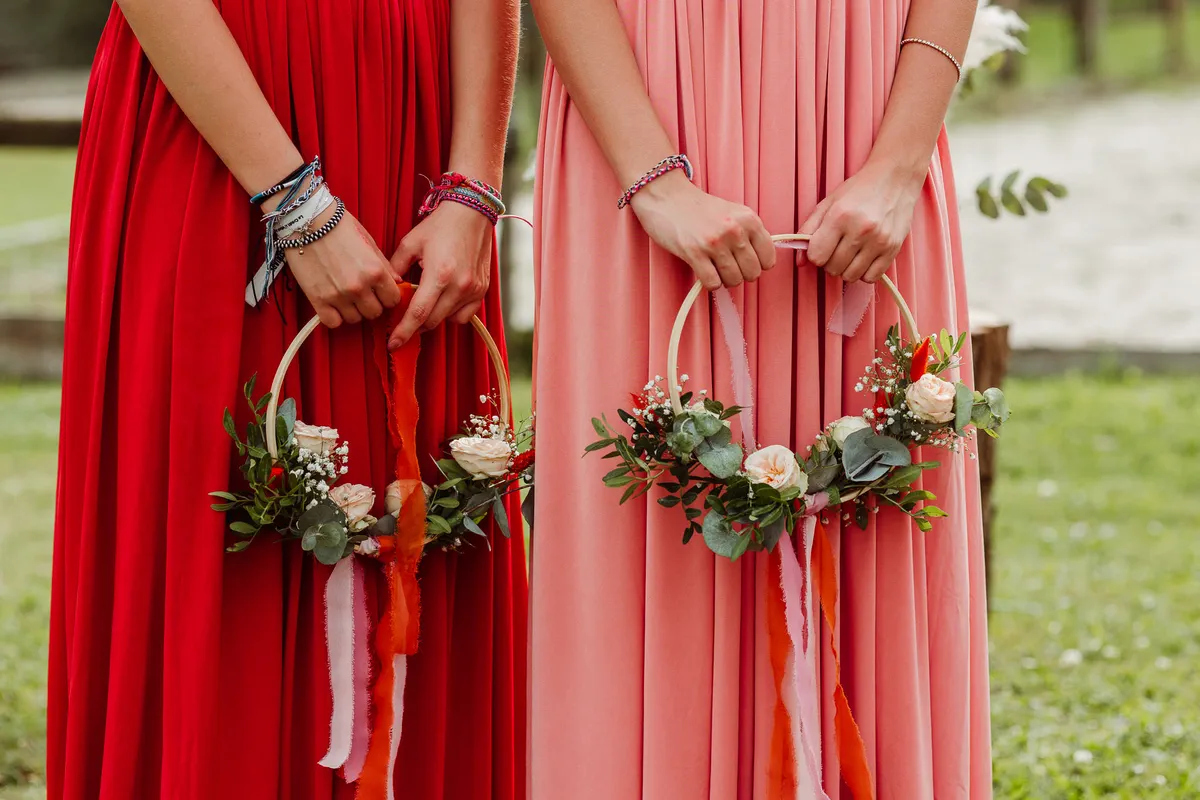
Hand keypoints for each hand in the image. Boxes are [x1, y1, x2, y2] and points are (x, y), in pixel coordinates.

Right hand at [283, 208, 401, 326]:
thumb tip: (397, 282)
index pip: (393, 300)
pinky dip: (334, 317)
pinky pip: (333, 322)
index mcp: (375, 271)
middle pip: (374, 313)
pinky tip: (332, 305)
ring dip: (353, 311)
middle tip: (363, 294)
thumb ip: (384, 266)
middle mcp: (359, 286)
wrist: (307, 220)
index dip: (388, 297)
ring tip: (346, 297)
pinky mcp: (318, 299)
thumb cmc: (338, 226)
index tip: (381, 293)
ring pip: (355, 320)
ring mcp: (338, 295)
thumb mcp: (368, 241)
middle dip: (371, 305)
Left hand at [387, 201, 492, 349]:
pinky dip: (452, 314)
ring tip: (424, 304)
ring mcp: (473, 289)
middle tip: (403, 318)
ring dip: (433, 318)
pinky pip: (465, 315)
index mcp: (439, 274)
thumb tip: (388, 288)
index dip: (403, 332)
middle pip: (432, 321)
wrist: (472, 212)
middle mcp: (459, 286)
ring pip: (448, 320)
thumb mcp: (410, 243)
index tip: (393, 344)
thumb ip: (395, 267)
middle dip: (415, 325)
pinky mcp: (482, 289)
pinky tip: (443, 301)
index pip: (418, 314)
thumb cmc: (440, 225)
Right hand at [629, 170, 775, 289]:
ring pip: (734, 280)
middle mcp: (735, 230)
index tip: (745, 261)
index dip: (758, 265)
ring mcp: (715, 242)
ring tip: (715, 268)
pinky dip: (710, 283)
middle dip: (741, 274)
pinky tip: (704, 270)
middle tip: (728, 266)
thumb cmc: (699, 208)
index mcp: (749, 219)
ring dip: (724, 280)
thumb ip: (749, 233)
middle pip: (752, 273)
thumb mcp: (733, 212)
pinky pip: (713, 283)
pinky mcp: (694, 253)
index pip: (768, 259)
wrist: (666, 196)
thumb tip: (760, 262)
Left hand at [801, 161, 923, 283]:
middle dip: (830, 261)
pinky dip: (864, 273)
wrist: (895, 177)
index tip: (822, 246)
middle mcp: (860, 230)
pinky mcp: (893, 249)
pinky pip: (871, 277)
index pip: (817, 257)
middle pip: (833, 268)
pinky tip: (864, 258)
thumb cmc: (859, 190)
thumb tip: (799, 261)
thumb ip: (808, 230)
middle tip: (838, 247)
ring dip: (846, 269)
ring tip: (851, 252)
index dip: (816, 254)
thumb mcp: (828, 203)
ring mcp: (879, 241)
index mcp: (840, 216)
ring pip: (850, 276)